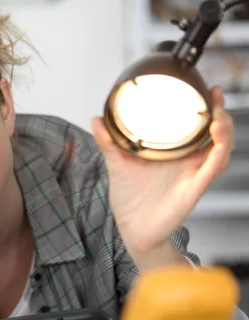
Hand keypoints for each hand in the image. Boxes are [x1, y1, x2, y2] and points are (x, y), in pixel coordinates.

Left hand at [92, 86, 234, 254]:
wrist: (131, 228)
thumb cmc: (129, 198)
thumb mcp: (117, 163)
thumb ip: (108, 142)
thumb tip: (96, 119)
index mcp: (173, 154)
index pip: (196, 127)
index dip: (205, 108)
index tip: (205, 89)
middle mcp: (188, 162)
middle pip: (216, 134)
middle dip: (221, 113)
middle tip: (215, 96)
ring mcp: (193, 175)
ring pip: (220, 149)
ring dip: (225, 130)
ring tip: (217, 116)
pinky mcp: (194, 189)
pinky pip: (213, 169)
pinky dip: (219, 153)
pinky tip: (217, 140)